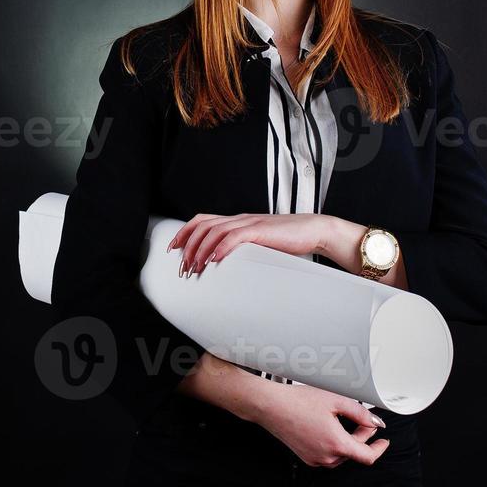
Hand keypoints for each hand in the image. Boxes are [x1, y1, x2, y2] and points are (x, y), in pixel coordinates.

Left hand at [167, 212, 327, 276]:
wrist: (313, 231)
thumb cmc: (288, 240)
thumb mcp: (259, 244)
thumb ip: (242, 249)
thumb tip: (224, 265)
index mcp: (238, 221)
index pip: (203, 220)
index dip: (184, 232)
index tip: (173, 248)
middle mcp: (240, 219)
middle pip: (203, 225)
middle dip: (188, 245)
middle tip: (182, 266)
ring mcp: (250, 223)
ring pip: (215, 231)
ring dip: (201, 250)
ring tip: (195, 267)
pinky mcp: (261, 230)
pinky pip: (235, 236)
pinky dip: (222, 247)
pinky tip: (215, 260)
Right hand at [250, 381, 390, 467]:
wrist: (270, 406)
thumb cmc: (298, 402)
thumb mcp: (336, 401)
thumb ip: (361, 413)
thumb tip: (375, 422)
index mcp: (337, 445)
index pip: (367, 456)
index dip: (379, 449)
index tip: (383, 441)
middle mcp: (326, 457)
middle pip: (354, 453)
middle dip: (362, 437)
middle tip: (365, 421)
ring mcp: (314, 458)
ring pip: (341, 455)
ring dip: (348, 441)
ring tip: (348, 423)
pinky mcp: (305, 456)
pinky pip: (327, 455)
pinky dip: (334, 444)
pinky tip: (331, 428)